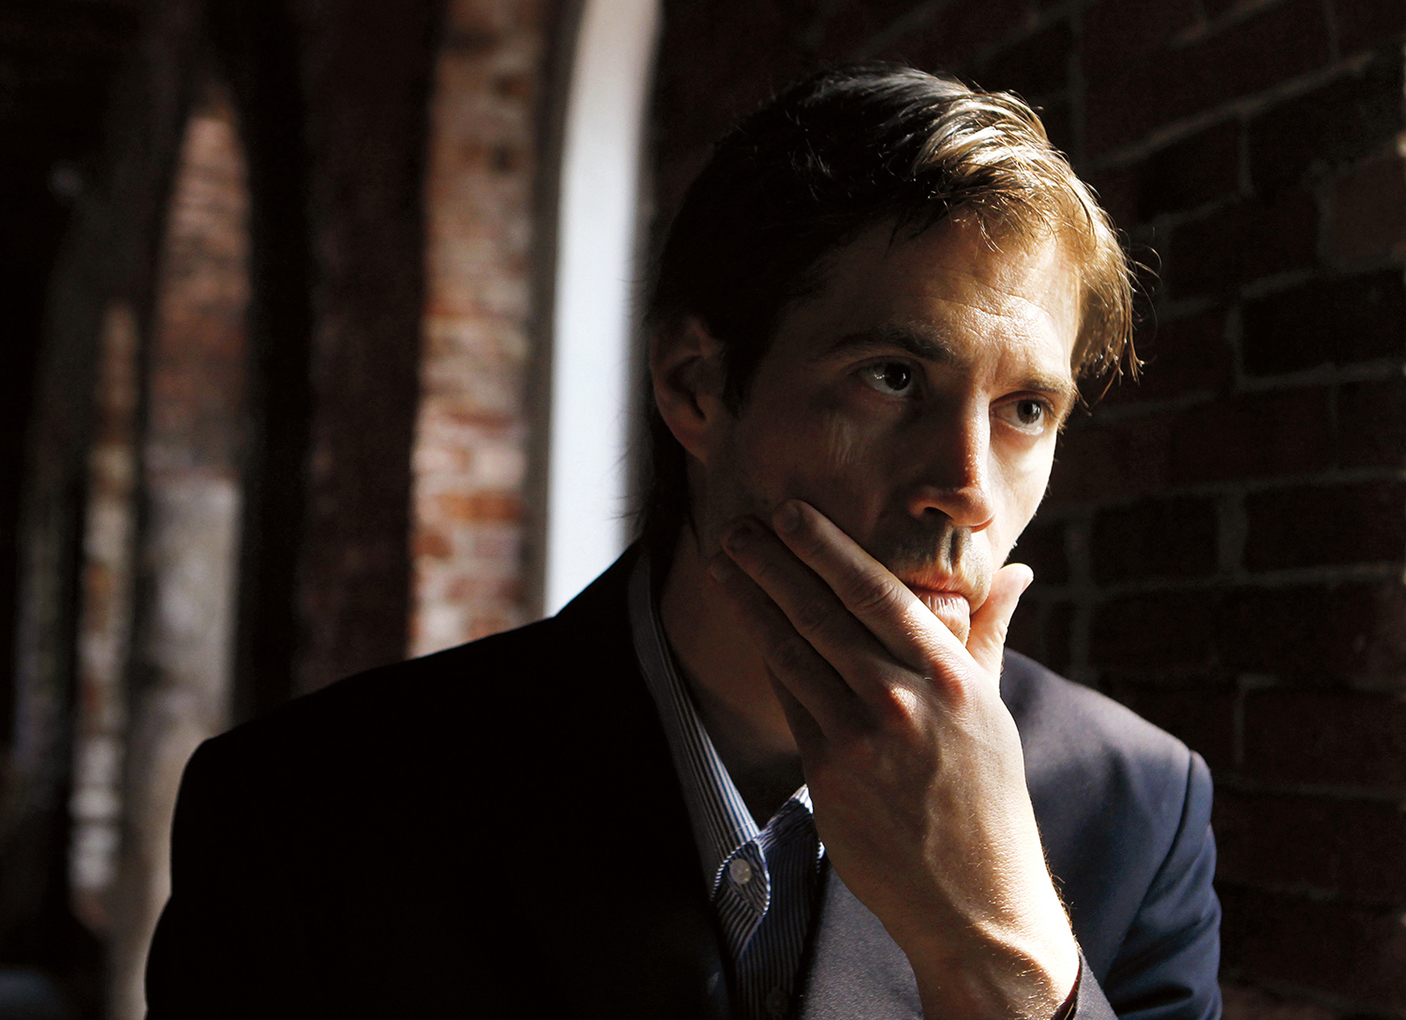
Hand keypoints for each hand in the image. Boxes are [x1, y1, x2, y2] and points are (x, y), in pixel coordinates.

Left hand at [709, 499, 1078, 1019]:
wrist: (974, 898)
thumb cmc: (987, 796)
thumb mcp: (994, 709)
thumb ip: (988, 633)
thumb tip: (1017, 572)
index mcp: (952, 675)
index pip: (877, 592)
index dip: (826, 548)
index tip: (790, 513)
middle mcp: (905, 699)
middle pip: (822, 612)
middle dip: (772, 563)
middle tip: (737, 525)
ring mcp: (862, 738)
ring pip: (793, 651)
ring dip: (752, 603)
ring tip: (723, 566)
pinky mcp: (828, 774)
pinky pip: (790, 700)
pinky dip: (768, 657)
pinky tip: (749, 626)